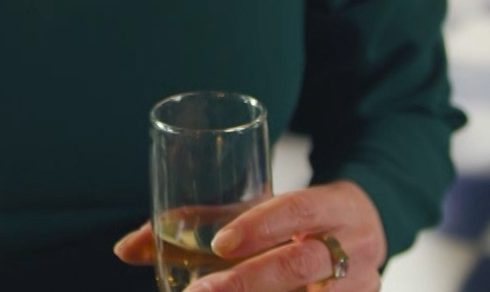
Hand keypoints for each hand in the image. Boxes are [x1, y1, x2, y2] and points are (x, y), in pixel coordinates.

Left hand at [114, 181, 386, 291]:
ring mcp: (361, 288)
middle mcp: (356, 248)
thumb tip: (124, 250)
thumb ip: (200, 223)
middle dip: (246, 282)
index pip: (302, 208)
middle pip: (301, 266)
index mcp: (338, 206)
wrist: (366, 235)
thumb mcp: (263, 211)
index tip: (220, 242)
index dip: (262, 224)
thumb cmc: (299, 222)